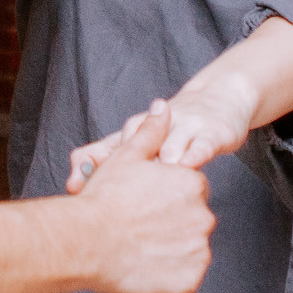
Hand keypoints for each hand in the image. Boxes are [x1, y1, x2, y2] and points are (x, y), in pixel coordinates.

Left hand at [63, 80, 253, 190]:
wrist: (220, 98)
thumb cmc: (175, 130)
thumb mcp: (143, 145)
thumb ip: (109, 162)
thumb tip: (72, 182)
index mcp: (136, 132)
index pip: (109, 148)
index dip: (89, 165)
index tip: (73, 184)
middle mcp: (157, 126)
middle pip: (135, 143)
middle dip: (122, 169)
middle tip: (110, 193)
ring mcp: (185, 127)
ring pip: (170, 143)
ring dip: (159, 161)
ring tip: (150, 185)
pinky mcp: (212, 132)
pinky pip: (202, 143)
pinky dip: (194, 153)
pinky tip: (187, 166)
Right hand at [70, 105, 214, 292]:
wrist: (85, 242)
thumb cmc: (104, 198)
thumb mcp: (127, 156)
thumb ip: (150, 131)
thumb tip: (162, 106)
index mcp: (193, 184)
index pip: (188, 195)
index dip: (162, 202)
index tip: (141, 209)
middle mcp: (203, 217)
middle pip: (191, 224)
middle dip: (169, 228)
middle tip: (138, 232)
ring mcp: (198, 252)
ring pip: (188, 254)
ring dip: (170, 255)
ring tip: (138, 252)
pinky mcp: (189, 283)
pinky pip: (184, 282)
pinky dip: (168, 280)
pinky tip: (144, 270)